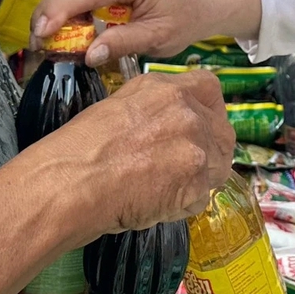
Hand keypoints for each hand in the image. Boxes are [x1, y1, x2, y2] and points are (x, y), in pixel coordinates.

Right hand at [26, 69, 232, 235]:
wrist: (72, 182)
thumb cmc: (79, 149)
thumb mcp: (118, 108)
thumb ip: (153, 111)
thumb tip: (165, 126)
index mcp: (166, 90)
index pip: (209, 89)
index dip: (208, 110)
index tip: (200, 125)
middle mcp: (188, 113)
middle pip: (222, 131)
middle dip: (209, 150)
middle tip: (182, 167)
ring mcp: (197, 148)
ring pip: (217, 166)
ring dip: (198, 179)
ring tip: (163, 188)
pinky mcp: (197, 184)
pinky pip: (203, 197)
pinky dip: (185, 205)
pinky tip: (157, 204)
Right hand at [32, 0, 262, 67]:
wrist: (203, 0)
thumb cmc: (186, 18)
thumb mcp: (158, 37)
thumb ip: (123, 43)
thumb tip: (90, 56)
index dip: (59, 12)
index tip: (40, 33)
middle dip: (49, 12)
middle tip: (40, 44)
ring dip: (56, 7)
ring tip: (56, 37)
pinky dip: (68, 3)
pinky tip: (74, 25)